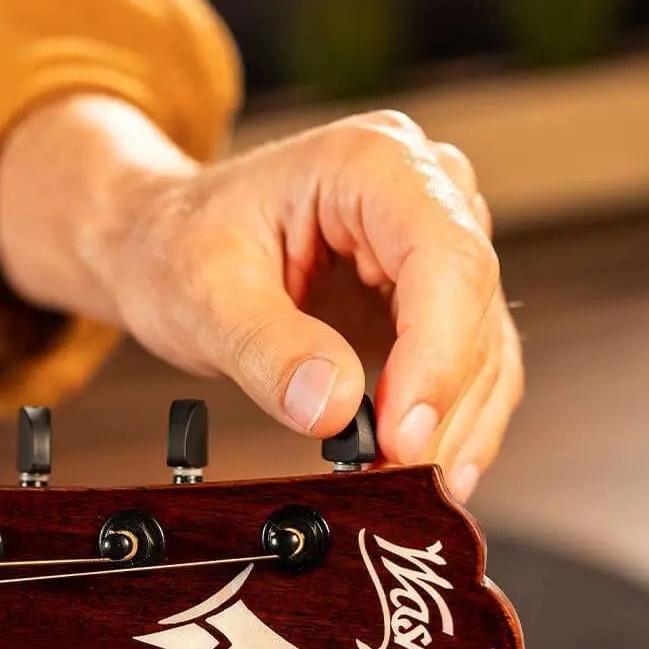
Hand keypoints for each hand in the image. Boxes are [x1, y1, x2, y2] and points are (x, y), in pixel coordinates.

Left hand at [0, 97, 522, 500]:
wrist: (164, 240)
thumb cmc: (178, 243)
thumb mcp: (203, 294)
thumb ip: (267, 349)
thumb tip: (335, 409)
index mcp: (374, 162)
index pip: (444, 259)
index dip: (437, 356)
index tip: (404, 436)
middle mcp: (423, 191)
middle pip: (474, 304)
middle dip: (445, 403)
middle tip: (404, 477)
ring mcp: (433, 244)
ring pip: (484, 343)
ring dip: (458, 424)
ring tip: (415, 486)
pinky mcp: (429, 298)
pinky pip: (467, 364)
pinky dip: (452, 421)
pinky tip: (428, 468)